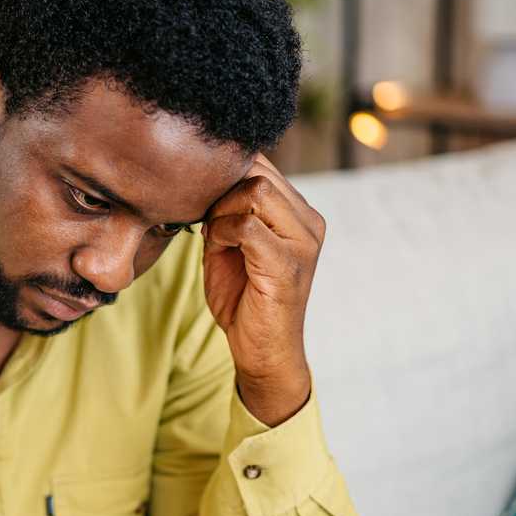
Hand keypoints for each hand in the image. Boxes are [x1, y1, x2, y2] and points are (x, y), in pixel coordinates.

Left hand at [201, 154, 324, 424]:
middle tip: (207, 222)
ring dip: (222, 211)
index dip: (225, 175)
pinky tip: (216, 250)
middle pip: (258, 171)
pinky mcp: (287, 264)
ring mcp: (303, 242)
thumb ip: (230, 209)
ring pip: (255, 191)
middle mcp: (310, 222)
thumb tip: (206, 174)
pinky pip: (246, 226)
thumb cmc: (243, 298)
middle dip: (221, 192)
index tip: (205, 202)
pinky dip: (221, 232)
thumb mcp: (232, 243)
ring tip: (215, 238)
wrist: (262, 351)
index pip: (263, 164)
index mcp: (300, 213)